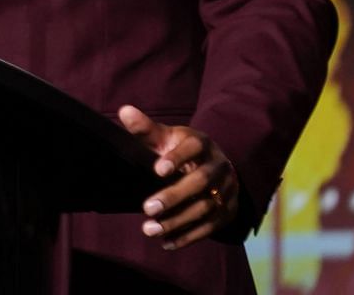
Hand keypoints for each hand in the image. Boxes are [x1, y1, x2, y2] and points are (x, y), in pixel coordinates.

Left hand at [117, 105, 239, 250]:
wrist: (216, 165)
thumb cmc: (181, 149)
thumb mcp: (167, 137)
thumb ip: (146, 129)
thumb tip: (124, 111)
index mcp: (202, 144)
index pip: (193, 147)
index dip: (177, 158)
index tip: (157, 169)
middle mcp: (219, 166)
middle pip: (200, 182)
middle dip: (174, 196)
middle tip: (147, 208)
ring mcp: (227, 190)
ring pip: (206, 208)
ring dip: (178, 221)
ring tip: (150, 229)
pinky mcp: (228, 211)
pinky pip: (211, 227)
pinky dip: (189, 236)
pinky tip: (167, 242)